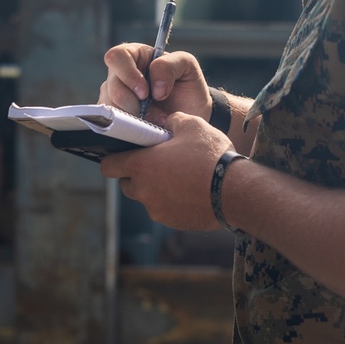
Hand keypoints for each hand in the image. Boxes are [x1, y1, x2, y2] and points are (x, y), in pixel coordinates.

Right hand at [99, 44, 211, 126]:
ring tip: (152, 120)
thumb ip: (170, 65)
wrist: (190, 119)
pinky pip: (111, 124)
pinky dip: (129, 128)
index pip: (117, 57)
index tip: (144, 93)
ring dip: (130, 117)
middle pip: (110, 85)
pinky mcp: (115, 118)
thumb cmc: (188, 89)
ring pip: (108, 106)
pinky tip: (145, 127)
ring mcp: (115, 98)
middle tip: (148, 111)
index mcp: (135, 56)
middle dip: (129, 101)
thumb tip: (153, 86)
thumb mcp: (187, 67)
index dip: (128, 74)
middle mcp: (121, 75)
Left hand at [100, 111, 238, 230]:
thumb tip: (168, 122)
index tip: (123, 153)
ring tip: (178, 175)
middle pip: (126, 183)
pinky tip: (190, 190)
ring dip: (155, 188)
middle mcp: (143, 191)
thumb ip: (172, 121)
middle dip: (137, 174)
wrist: (236, 191)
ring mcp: (157, 209)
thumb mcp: (192, 125)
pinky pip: (165, 209)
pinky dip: (172, 200)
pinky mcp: (173, 222)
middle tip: (157, 161)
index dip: (112, 159)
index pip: (108, 166)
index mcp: (141, 166)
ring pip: (147, 197)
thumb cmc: (210, 155)